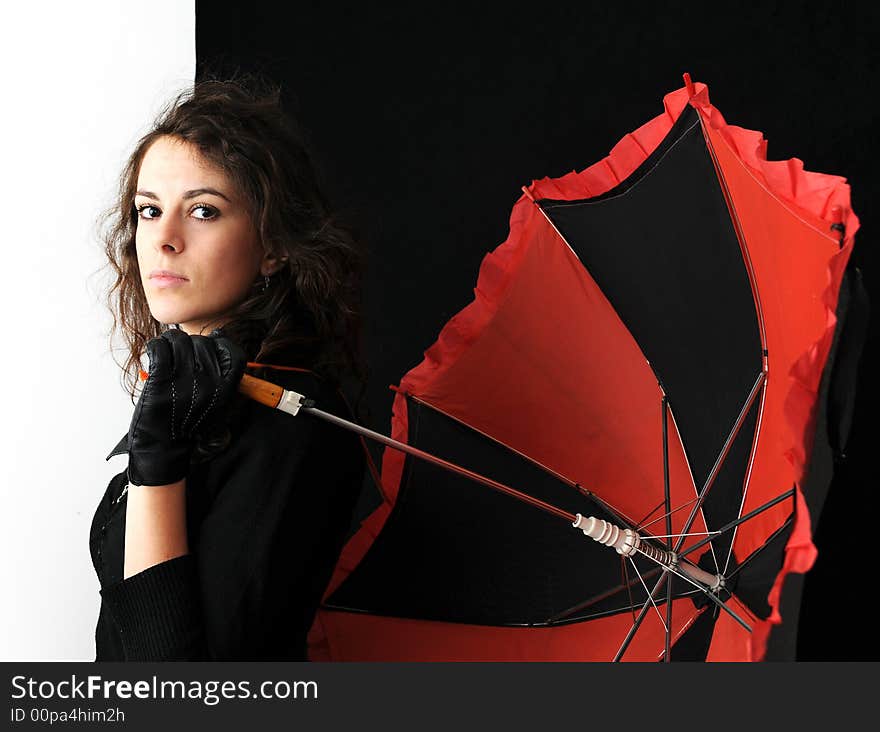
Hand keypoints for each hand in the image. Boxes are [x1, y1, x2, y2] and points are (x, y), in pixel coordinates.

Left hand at [126, 328, 245, 485]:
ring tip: (167, 353)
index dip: (219, 343)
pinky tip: (155, 354)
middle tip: (181, 355)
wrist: (165, 449)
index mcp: (226, 388)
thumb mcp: (219, 405)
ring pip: (179, 340)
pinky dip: (156, 347)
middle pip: (202, 342)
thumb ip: (223, 374)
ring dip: (171, 343)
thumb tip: (219, 334)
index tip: (208, 347)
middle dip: (191, 344)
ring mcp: (184, 380)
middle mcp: (208, 382)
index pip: (231, 351)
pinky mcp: (160, 379)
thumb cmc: (190, 427)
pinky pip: (159, 348)